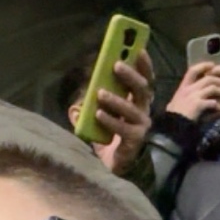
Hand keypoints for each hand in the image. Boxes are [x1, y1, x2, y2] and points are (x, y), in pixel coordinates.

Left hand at [93, 49, 152, 174]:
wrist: (116, 170)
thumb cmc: (110, 144)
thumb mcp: (97, 125)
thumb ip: (88, 114)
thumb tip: (74, 107)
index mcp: (138, 103)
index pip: (145, 80)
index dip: (144, 65)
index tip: (138, 49)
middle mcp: (143, 112)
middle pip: (142, 89)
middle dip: (130, 75)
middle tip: (115, 65)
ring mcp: (141, 127)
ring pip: (131, 108)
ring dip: (115, 99)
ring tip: (99, 92)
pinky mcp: (135, 141)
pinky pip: (123, 128)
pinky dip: (110, 120)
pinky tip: (97, 114)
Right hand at [166, 61, 219, 122]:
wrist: (171, 128)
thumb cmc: (172, 118)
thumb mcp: (175, 104)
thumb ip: (183, 97)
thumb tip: (189, 95)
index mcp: (182, 88)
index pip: (192, 71)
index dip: (203, 66)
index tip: (212, 65)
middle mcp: (188, 89)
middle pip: (207, 78)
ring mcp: (193, 97)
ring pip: (212, 88)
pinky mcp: (198, 105)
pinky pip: (212, 102)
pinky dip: (219, 106)